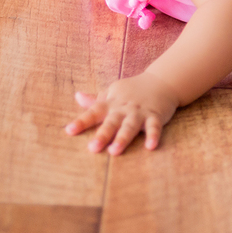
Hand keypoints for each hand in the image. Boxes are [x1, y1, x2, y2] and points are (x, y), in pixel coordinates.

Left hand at [64, 72, 179, 154]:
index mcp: (111, 103)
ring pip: (130, 126)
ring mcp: (140, 112)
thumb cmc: (133, 90)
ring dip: (123, 138)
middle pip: (111, 122)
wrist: (162, 80)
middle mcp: (124, 108)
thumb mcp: (113, 92)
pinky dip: (153, 136)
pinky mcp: (155, 116)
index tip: (69, 131)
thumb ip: (96, 100)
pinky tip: (151, 146)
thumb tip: (77, 97)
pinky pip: (154, 127)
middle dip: (103, 135)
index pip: (94, 112)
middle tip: (93, 148)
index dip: (82, 121)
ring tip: (115, 151)